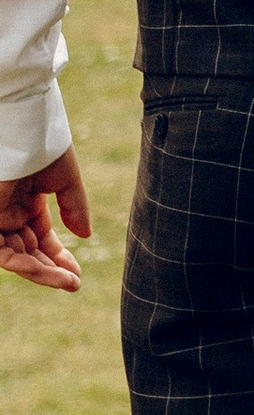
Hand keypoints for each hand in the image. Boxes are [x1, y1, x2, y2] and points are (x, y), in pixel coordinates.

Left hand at [0, 150, 88, 294]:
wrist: (24, 131)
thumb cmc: (43, 147)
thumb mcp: (65, 181)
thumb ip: (74, 207)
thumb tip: (85, 235)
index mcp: (26, 201)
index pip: (40, 238)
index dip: (58, 256)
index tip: (76, 273)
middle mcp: (9, 214)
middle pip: (28, 251)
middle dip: (51, 269)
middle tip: (74, 282)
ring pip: (16, 258)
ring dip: (42, 273)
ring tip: (69, 282)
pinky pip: (2, 255)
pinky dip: (26, 266)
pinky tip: (50, 273)